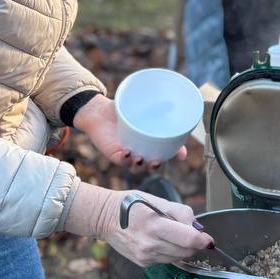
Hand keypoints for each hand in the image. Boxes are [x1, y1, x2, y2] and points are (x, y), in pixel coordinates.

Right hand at [62, 184, 211, 266]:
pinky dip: (170, 252)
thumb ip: (182, 214)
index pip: (188, 239)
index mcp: (155, 225)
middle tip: (189, 232)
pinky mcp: (143, 263)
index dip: (203, 240)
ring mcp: (145, 256)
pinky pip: (166, 260)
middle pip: (186, 251)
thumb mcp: (159, 201)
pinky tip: (161, 240)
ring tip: (172, 234)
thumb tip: (197, 229)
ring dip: (183, 248)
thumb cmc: (133, 204)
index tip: (209, 239)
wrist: (105, 218)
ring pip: (178, 258)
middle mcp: (150, 244)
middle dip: (194, 243)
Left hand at [71, 95, 185, 171]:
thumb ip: (158, 112)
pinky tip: (127, 152)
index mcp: (149, 143)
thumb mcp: (142, 110)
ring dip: (139, 166)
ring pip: (136, 168)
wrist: (99, 111)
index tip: (180, 156)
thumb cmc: (123, 111)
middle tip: (157, 161)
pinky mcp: (113, 154)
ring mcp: (127, 154)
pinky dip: (125, 159)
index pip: (164, 154)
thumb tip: (175, 111)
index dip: (174, 156)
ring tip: (140, 158)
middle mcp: (140, 151)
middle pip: (150, 167)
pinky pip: (120, 161)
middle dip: (155, 167)